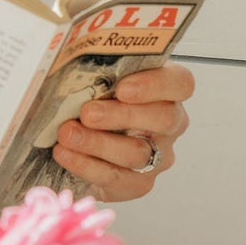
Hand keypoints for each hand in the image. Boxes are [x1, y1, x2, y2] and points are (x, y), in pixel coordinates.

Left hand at [51, 62, 194, 202]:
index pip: (180, 83)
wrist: (84, 135)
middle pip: (162, 119)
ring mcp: (158, 157)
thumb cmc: (95, 97)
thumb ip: (97, 68)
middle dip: (121, 115)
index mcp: (166, 90)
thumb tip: (73, 61)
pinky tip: (66, 154)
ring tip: (67, 134)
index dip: (155, 85)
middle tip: (87, 113)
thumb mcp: (99, 75)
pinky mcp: (138, 183)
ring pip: (137, 153)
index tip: (123, 88)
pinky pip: (118, 179)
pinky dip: (87, 166)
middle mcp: (169, 125)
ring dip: (98, 143)